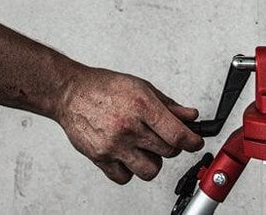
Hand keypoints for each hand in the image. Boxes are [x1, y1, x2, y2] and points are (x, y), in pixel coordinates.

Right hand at [55, 66, 203, 183]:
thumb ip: (168, 105)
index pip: (177, 135)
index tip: (195, 142)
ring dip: (152, 161)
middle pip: (167, 152)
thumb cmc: (104, 88)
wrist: (70, 93)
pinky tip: (127, 154)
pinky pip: (125, 177)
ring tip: (144, 148)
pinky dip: (129, 170)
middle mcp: (128, 127)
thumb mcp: (141, 87)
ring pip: (150, 170)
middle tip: (163, 137)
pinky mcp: (100, 158)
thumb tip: (190, 117)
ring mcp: (114, 145)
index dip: (192, 141)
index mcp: (141, 106)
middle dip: (170, 146)